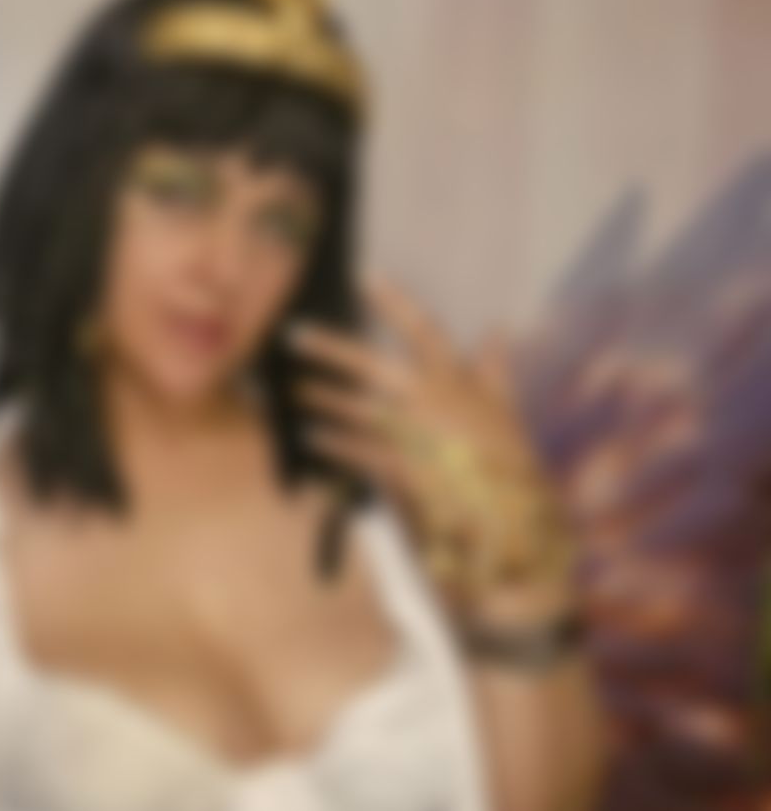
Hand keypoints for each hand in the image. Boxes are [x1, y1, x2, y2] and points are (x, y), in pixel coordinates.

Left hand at [287, 275, 574, 622]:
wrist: (516, 533)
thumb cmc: (511, 472)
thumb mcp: (507, 414)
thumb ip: (496, 372)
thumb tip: (500, 329)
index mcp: (463, 384)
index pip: (426, 330)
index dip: (396, 302)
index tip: (366, 276)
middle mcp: (438, 402)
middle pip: (373, 364)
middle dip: (330, 348)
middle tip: (294, 334)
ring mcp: (418, 436)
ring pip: (357, 407)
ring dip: (324, 397)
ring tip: (297, 390)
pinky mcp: (403, 470)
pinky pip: (357, 449)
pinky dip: (334, 440)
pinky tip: (313, 436)